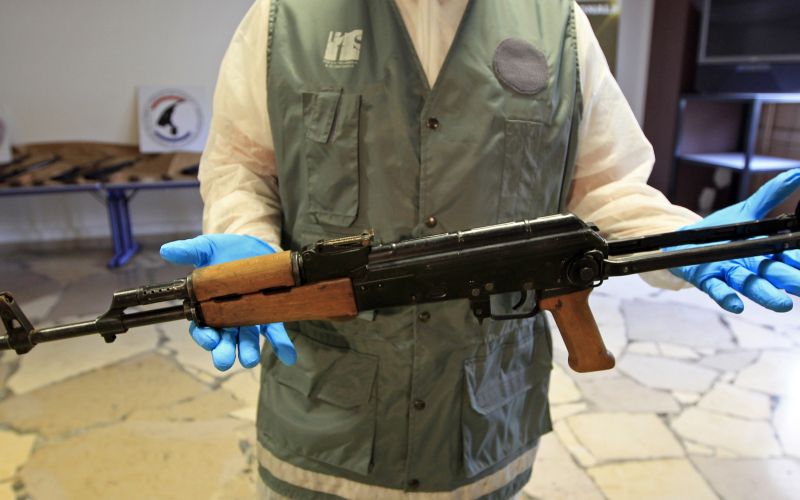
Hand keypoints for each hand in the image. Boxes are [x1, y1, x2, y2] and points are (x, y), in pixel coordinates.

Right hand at [160, 234, 296, 369]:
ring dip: (248, 351)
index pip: (203, 328)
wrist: (252, 246)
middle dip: (223, 351)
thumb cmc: (224, 250)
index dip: (204, 336)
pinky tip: (288, 355)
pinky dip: (282, 345)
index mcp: (209, 306)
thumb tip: (167, 250)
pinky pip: (276, 333)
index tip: (209, 339)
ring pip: (247, 339)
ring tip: (249, 360)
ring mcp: (250, 317)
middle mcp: (229, 317)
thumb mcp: (207, 247)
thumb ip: (189, 250)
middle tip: (224, 360)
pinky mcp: (270, 314)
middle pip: (224, 339)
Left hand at [670, 169, 799, 312]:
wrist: (683, 239)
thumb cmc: (721, 231)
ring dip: (766, 295)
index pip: (787, 256)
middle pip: (774, 274)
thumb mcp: (747, 210)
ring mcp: (730, 275)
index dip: (797, 259)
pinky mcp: (707, 280)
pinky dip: (728, 298)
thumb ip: (772, 194)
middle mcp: (751, 267)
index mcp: (765, 251)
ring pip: (751, 286)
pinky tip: (738, 305)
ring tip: (783, 305)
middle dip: (790, 280)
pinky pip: (718, 291)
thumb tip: (797, 173)